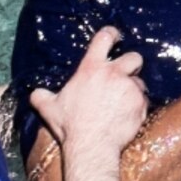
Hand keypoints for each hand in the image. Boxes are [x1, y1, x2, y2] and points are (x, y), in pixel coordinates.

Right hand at [29, 26, 147, 159]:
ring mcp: (129, 88)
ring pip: (140, 82)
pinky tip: (127, 116)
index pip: (104, 38)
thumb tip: (35, 94)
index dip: (111, 34)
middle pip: (133, 57)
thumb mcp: (50, 109)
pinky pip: (144, 101)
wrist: (92, 145)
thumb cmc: (71, 126)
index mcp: (91, 68)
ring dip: (133, 89)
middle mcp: (113, 74)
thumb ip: (41, 97)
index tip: (115, 37)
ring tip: (123, 103)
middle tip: (125, 75)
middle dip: (131, 64)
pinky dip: (138, 107)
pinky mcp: (140, 104)